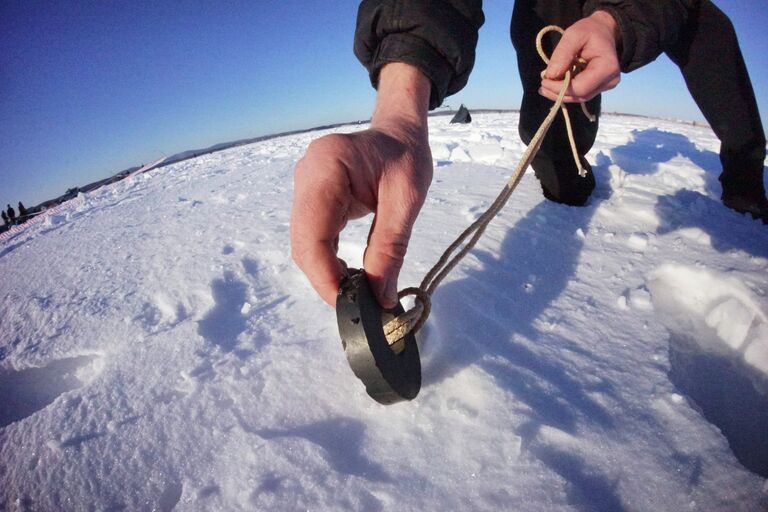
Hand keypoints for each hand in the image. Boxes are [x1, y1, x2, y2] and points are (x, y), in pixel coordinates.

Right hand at [291, 63, 432, 307]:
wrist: (399, 131)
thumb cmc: (406, 156)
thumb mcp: (407, 200)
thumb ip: (390, 249)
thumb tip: (379, 299)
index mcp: (326, 167)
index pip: (311, 233)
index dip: (325, 275)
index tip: (349, 304)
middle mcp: (305, 176)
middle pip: (302, 243)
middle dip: (326, 279)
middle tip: (357, 305)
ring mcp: (304, 187)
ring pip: (304, 244)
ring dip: (326, 272)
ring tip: (357, 293)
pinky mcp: (310, 198)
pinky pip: (312, 237)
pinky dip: (328, 260)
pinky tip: (349, 274)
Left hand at [539, 10, 620, 102]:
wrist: (604, 30)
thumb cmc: (590, 30)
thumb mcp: (573, 35)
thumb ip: (562, 54)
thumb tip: (550, 75)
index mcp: (607, 68)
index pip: (580, 88)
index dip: (559, 88)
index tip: (544, 81)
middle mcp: (610, 80)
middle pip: (580, 95)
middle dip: (558, 93)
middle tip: (542, 87)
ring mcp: (606, 85)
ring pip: (579, 97)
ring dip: (560, 94)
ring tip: (545, 87)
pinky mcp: (600, 86)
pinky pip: (581, 93)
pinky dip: (567, 91)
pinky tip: (554, 86)